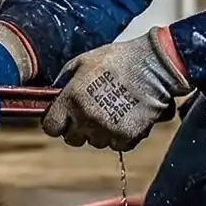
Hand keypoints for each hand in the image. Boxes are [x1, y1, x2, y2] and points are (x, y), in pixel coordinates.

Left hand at [42, 26, 192, 150]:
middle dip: (79, 128)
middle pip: (72, 139)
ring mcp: (106, 128)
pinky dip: (122, 136)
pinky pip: (117, 145)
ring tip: (113, 111)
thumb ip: (65, 80)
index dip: (57, 123)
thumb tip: (54, 94)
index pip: (51, 127)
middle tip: (92, 113)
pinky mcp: (126, 136)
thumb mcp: (83, 62)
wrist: (153, 66)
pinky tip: (127, 117)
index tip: (64, 119)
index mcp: (71, 98)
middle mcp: (85, 116)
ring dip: (101, 132)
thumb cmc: (118, 60)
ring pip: (95, 142)